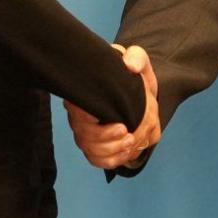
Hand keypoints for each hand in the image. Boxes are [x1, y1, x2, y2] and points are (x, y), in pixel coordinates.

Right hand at [63, 45, 159, 169]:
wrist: (139, 90)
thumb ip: (136, 57)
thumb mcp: (137, 59)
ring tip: (130, 143)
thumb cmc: (131, 74)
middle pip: (83, 135)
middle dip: (106, 140)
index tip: (120, 124)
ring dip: (111, 151)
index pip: (78, 112)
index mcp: (86, 92)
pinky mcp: (97, 143)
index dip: (93, 123)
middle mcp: (80, 113)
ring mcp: (87, 130)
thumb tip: (130, 66)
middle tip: (127, 134)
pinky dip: (111, 160)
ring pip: (90, 149)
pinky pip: (96, 159)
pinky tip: (125, 152)